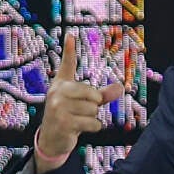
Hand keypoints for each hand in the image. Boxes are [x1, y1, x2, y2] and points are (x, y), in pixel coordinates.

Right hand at [36, 32, 123, 173]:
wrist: (52, 139)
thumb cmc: (69, 117)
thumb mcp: (85, 104)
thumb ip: (102, 95)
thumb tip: (121, 88)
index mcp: (61, 84)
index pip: (67, 65)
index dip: (69, 49)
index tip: (71, 34)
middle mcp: (57, 93)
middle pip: (93, 94)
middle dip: (94, 106)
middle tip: (81, 112)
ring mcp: (58, 107)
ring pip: (93, 110)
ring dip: (92, 118)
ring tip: (78, 120)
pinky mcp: (63, 122)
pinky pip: (93, 122)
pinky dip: (93, 127)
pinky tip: (79, 128)